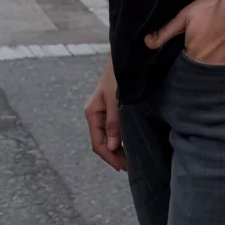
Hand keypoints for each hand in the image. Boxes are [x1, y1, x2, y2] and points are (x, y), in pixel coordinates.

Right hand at [84, 55, 126, 171]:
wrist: (125, 57)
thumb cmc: (118, 76)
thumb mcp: (116, 99)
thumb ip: (114, 122)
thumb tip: (112, 145)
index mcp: (92, 113)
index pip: (98, 144)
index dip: (110, 157)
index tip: (123, 168)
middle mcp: (96, 114)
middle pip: (102, 142)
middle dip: (115, 156)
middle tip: (130, 167)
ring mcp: (103, 111)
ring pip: (109, 137)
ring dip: (118, 149)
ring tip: (132, 159)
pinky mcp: (112, 108)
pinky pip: (114, 128)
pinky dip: (121, 138)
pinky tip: (130, 143)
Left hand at [145, 0, 224, 64]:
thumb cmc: (211, 12)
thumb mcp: (184, 17)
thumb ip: (166, 32)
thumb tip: (147, 42)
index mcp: (192, 56)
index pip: (184, 63)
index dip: (186, 55)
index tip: (187, 49)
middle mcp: (206, 67)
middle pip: (199, 69)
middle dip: (198, 64)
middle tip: (203, 51)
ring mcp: (224, 68)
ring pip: (214, 72)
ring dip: (213, 66)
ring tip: (215, 56)